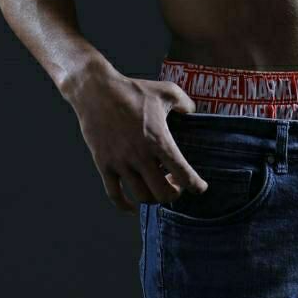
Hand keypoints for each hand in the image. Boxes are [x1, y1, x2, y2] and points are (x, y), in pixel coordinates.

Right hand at [69, 66, 208, 212]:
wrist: (97, 91)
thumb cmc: (133, 90)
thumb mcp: (167, 91)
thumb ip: (186, 104)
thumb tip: (193, 114)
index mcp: (158, 139)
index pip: (182, 173)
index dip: (195, 186)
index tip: (200, 188)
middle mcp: (140, 155)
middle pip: (163, 193)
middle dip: (174, 193)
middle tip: (175, 184)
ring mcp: (120, 162)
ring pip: (142, 197)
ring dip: (154, 198)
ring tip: (156, 186)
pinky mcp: (104, 165)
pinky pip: (114, 195)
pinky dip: (125, 206)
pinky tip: (132, 207)